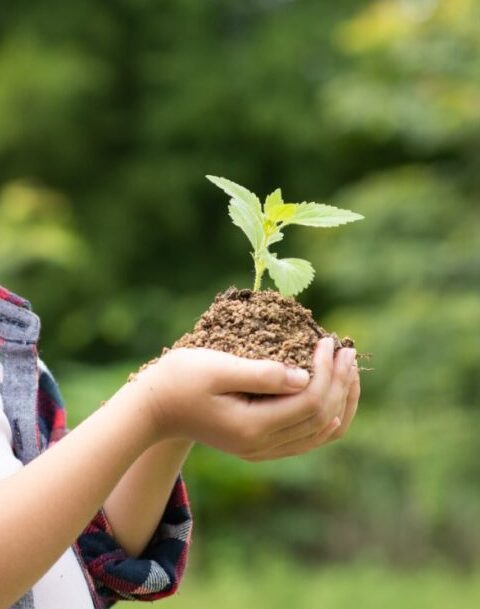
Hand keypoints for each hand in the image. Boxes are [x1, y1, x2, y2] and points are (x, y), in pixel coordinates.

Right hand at [135, 337, 359, 459]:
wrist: (156, 408)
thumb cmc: (181, 379)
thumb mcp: (217, 368)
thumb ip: (261, 374)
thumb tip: (305, 377)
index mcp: (252, 427)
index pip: (309, 402)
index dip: (326, 372)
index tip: (328, 341)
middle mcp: (262, 445)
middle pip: (322, 419)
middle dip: (340, 382)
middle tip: (346, 349)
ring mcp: (262, 449)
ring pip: (321, 433)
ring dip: (341, 400)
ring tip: (348, 369)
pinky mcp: (261, 444)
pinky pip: (308, 437)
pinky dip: (328, 415)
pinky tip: (334, 394)